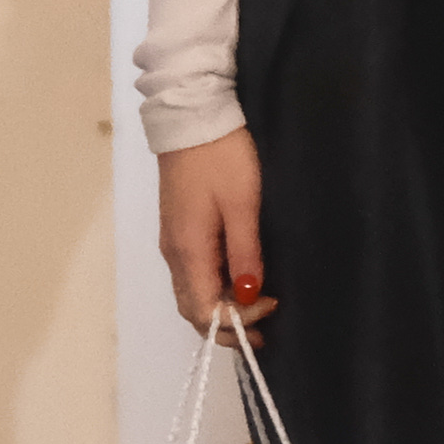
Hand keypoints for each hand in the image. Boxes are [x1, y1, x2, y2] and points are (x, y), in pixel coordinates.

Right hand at [159, 129, 270, 326]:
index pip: (202, 310)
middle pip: (192, 308)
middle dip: (227, 326)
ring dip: (220, 309)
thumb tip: (249, 293)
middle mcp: (174, 253)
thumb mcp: (242, 204)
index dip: (236, 320)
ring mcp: (173, 241)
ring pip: (191, 293)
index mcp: (188, 250)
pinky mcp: (178, 230)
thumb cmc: (222, 157)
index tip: (270, 305)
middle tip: (265, 325)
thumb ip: (245, 252)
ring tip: (257, 309)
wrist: (192, 118)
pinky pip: (192, 275)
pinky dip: (213, 290)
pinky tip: (239, 284)